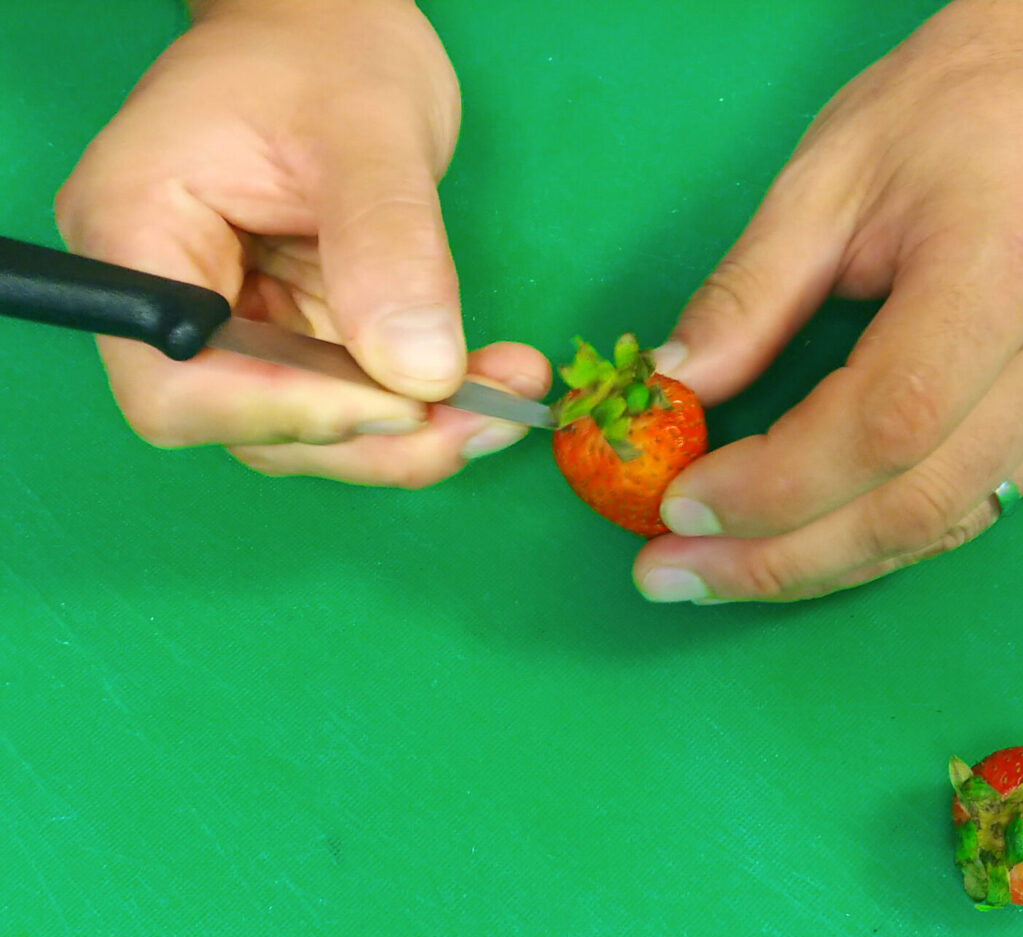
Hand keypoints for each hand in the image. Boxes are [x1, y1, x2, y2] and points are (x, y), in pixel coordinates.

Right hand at [56, 0, 549, 485]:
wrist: (335, 30)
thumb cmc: (328, 51)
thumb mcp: (367, 130)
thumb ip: (389, 246)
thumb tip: (423, 372)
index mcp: (136, 233)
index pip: (176, 385)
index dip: (286, 415)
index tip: (402, 405)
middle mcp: (171, 298)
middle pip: (251, 423)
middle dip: (377, 436)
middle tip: (488, 421)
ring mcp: (234, 321)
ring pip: (311, 427)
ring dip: (417, 431)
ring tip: (511, 398)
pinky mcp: (292, 332)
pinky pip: (351, 395)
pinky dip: (426, 400)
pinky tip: (496, 384)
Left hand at [634, 0, 1022, 601]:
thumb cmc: (944, 114)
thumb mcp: (822, 180)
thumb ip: (746, 295)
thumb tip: (673, 392)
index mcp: (1006, 267)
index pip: (886, 421)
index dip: (777, 485)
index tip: (679, 503)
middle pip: (917, 503)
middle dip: (781, 556)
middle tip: (672, 574)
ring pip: (943, 525)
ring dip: (819, 564)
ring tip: (715, 572)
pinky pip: (968, 508)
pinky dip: (873, 536)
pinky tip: (799, 541)